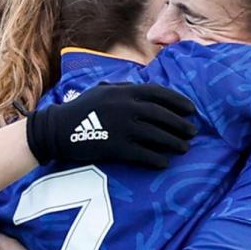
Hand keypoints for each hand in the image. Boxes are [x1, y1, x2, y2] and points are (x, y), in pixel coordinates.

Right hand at [26, 83, 196, 167]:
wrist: (57, 129)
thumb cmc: (80, 109)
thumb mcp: (102, 90)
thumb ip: (123, 87)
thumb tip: (142, 86)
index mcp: (124, 91)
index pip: (159, 94)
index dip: (178, 102)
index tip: (191, 110)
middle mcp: (127, 107)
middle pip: (162, 116)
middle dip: (181, 124)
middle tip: (193, 132)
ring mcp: (122, 127)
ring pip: (157, 136)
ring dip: (174, 143)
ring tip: (185, 148)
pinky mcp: (116, 147)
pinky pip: (143, 154)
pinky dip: (156, 159)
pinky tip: (165, 163)